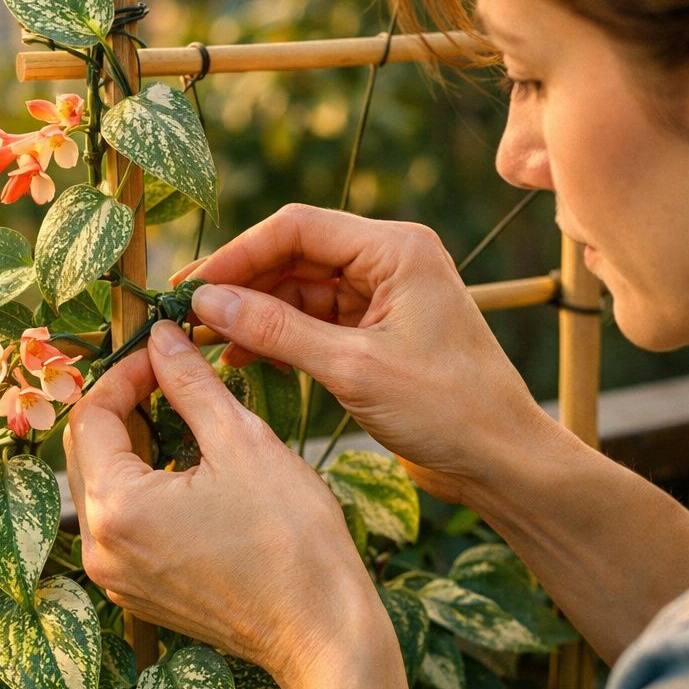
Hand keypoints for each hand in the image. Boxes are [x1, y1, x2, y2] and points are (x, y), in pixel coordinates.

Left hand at [64, 320, 378, 688]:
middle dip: (123, 406)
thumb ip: (191, 383)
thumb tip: (164, 335)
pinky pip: (123, 526)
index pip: (91, 416)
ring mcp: (117, 578)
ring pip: (104, 489)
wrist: (321, 632)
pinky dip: (143, 489)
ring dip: (133, 447)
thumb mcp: (241, 441)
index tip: (163, 351)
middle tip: (168, 377)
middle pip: (86, 454)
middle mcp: (100, 549)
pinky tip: (188, 474)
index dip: (125, 372)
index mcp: (117, 507)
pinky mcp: (139, 594)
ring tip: (183, 420)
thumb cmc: (291, 539)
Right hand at [180, 203, 546, 501]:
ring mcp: (383, 297)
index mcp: (396, 249)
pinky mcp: (376, 333)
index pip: (298, 227)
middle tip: (186, 315)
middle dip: (241, 285)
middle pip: (294, 255)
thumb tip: (208, 302)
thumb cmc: (448, 410)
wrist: (502, 460)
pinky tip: (242, 358)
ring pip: (299, 291)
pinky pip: (314, 322)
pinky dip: (279, 337)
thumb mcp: (353, 369)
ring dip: (255, 314)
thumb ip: (277, 331)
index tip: (192, 286)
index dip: (238, 254)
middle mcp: (389, 261)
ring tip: (205, 342)